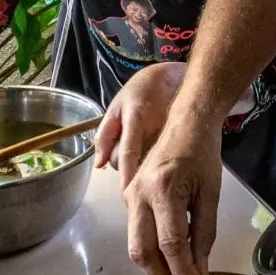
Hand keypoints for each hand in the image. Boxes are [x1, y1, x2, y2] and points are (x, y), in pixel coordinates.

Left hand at [94, 63, 185, 190]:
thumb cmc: (141, 92)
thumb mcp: (116, 107)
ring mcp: (168, 139)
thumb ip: (104, 135)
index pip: (129, 153)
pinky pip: (157, 161)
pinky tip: (151, 144)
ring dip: (137, 161)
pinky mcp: (177, 143)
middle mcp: (154, 132)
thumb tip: (98, 165)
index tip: (126, 194)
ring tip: (141, 139)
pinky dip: (150, 159)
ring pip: (145, 165)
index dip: (127, 175)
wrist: (173, 80)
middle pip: (132, 163)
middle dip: (122, 160)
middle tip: (125, 140)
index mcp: (136, 121)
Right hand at [124, 114, 222, 274]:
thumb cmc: (203, 154)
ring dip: (155, 263)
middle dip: (163, 274)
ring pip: (134, 245)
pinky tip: (170, 248)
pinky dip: (151, 246)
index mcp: (163, 191)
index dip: (184, 271)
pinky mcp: (128, 195)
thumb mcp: (210, 195)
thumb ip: (204, 234)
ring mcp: (129, 195)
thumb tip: (200, 270)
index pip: (171, 244)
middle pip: (142, 251)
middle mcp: (139, 195)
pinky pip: (135, 231)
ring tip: (180, 269)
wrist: (186, 123)